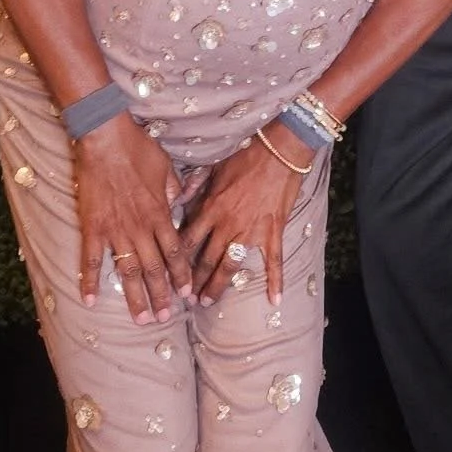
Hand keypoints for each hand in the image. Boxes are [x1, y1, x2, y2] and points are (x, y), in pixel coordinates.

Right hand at [74, 112, 193, 323]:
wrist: (105, 138)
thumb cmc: (137, 148)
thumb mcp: (166, 166)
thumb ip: (175, 188)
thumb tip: (182, 201)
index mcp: (160, 214)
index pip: (175, 252)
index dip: (180, 275)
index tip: (186, 294)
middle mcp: (141, 227)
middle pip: (154, 268)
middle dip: (161, 295)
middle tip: (165, 318)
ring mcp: (116, 230)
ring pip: (127, 271)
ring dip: (135, 297)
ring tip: (140, 319)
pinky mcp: (93, 227)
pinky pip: (92, 259)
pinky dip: (90, 281)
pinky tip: (89, 301)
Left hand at [180, 131, 306, 306]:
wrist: (280, 150)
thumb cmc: (247, 154)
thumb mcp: (214, 166)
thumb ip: (195, 185)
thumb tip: (177, 200)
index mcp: (212, 207)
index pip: (189, 240)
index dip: (178, 260)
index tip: (171, 274)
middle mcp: (228, 224)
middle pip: (206, 259)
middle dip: (195, 281)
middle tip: (187, 299)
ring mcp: (251, 230)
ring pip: (230, 265)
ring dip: (218, 285)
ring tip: (208, 301)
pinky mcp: (273, 231)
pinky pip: (274, 261)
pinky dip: (275, 281)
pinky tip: (274, 299)